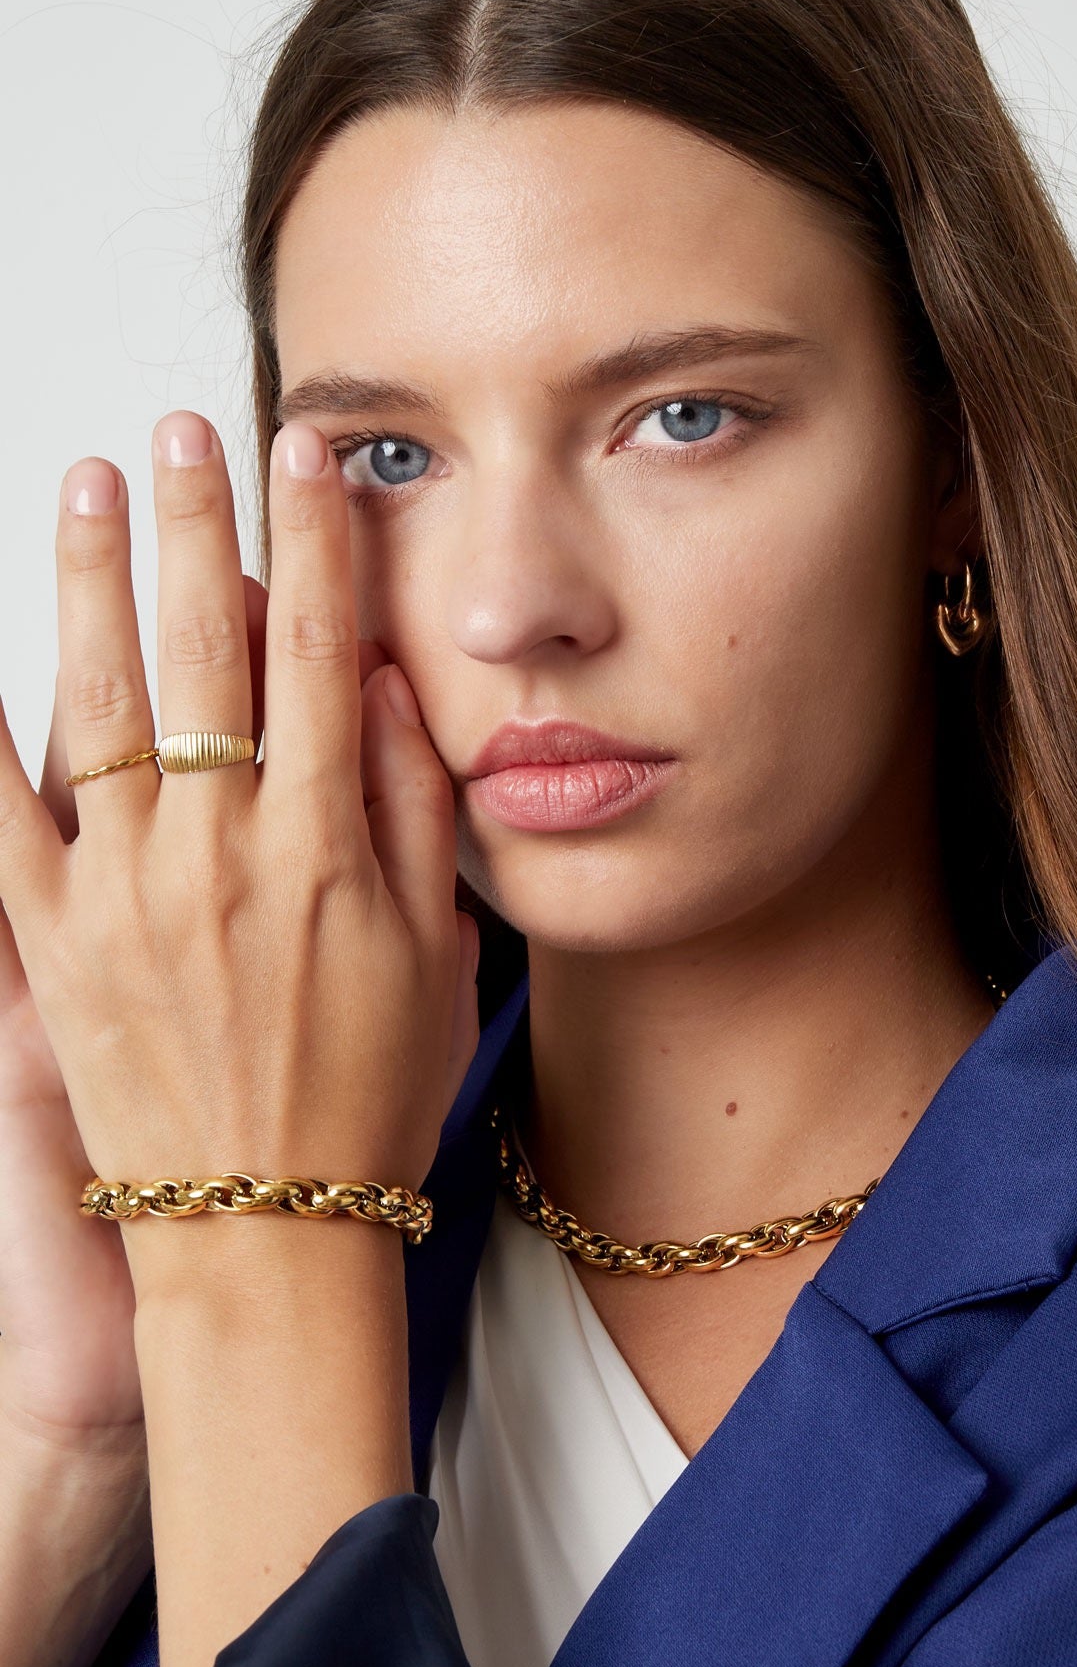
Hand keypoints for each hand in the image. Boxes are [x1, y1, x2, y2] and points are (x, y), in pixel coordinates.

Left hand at [0, 412, 480, 1308]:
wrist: (264, 1236)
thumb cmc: (367, 1103)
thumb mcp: (435, 958)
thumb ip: (411, 815)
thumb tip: (388, 691)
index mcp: (325, 849)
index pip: (321, 654)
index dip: (316, 543)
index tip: (306, 458)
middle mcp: (220, 852)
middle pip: (208, 652)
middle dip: (196, 523)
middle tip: (183, 429)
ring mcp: (124, 895)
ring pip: (101, 703)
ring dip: (92, 583)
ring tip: (85, 484)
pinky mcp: (52, 947)